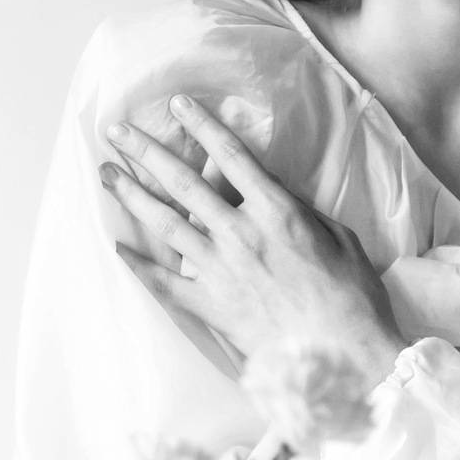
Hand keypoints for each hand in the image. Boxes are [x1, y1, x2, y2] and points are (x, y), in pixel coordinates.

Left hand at [98, 95, 404, 389]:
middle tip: (117, 131)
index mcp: (278, 211)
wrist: (341, 355)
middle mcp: (241, 233)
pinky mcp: (210, 305)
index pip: (232, 156)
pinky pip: (163, 282)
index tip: (178, 104)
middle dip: (146, 152)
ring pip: (164, 223)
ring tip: (106, 174)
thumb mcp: (340, 239)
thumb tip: (278, 197)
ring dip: (131, 195)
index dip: (203, 125)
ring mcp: (221, 270)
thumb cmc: (352, 299)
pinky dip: (138, 265)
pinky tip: (117, 247)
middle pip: (184, 182)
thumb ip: (303, 212)